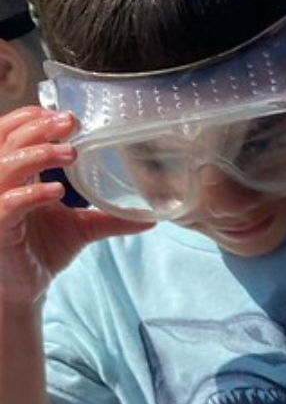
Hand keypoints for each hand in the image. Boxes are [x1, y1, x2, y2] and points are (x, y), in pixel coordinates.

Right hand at [0, 107, 151, 306]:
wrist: (28, 285)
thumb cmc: (45, 249)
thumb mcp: (82, 227)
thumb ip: (111, 218)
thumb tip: (153, 218)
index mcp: (17, 174)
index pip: (14, 132)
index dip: (33, 119)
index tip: (69, 117)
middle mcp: (2, 182)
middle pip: (8, 140)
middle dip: (39, 128)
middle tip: (71, 124)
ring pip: (6, 166)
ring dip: (38, 155)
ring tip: (71, 153)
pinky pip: (8, 203)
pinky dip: (32, 194)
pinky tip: (57, 192)